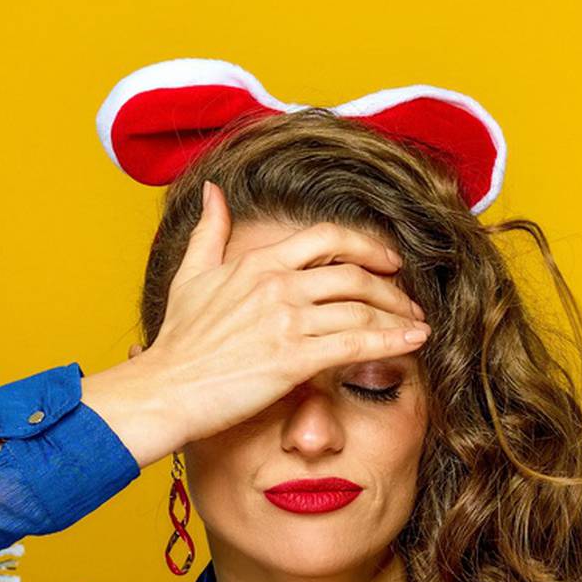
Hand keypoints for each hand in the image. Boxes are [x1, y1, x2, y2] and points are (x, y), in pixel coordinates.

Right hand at [79, 180, 428, 465]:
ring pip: (361, 309)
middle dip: (391, 287)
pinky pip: (356, 345)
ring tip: (416, 326)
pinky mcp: (293, 359)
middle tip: (409, 301)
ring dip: (397, 317)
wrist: (164, 390)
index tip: (387, 261)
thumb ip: (209, 231)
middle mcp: (277, 284)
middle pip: (354, 274)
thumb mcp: (190, 275)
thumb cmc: (177, 342)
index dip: (366, 246)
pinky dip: (392, 342)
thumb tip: (213, 192)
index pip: (327, 239)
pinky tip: (414, 343)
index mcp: (258, 262)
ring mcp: (286, 320)